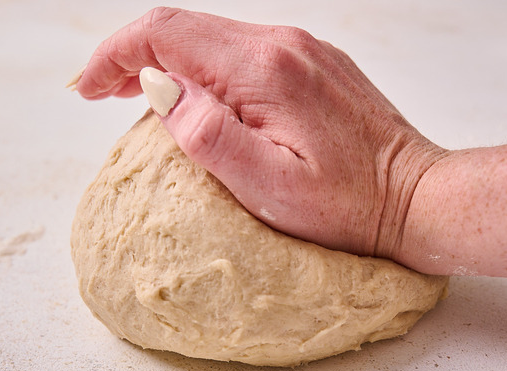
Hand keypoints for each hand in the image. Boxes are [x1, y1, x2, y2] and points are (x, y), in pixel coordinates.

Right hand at [76, 7, 445, 257]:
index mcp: (266, 69)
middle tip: (99, 94)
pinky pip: (243, 54)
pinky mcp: (313, 64)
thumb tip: (160, 88)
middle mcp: (284, 44)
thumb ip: (208, 134)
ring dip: (167, 62)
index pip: (166, 33)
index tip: (86, 89)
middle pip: (185, 28)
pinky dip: (204, 70)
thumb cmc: (350, 207)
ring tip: (135, 97)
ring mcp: (302, 50)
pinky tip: (196, 98)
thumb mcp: (271, 187)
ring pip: (212, 39)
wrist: (420, 198)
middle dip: (132, 56)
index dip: (115, 55)